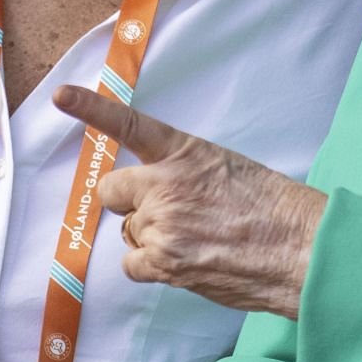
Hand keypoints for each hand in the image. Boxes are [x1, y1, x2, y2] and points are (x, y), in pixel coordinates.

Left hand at [52, 85, 325, 317]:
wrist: (299, 248)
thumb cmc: (275, 209)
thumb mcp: (229, 169)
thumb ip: (187, 175)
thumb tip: (163, 201)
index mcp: (185, 152)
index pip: (129, 124)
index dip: (91, 108)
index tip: (62, 96)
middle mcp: (165, 184)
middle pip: (113, 192)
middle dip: (130, 202)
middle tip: (165, 213)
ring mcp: (161, 224)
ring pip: (128, 231)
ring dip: (151, 237)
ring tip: (195, 240)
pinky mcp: (163, 261)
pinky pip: (132, 263)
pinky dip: (151, 265)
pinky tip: (184, 261)